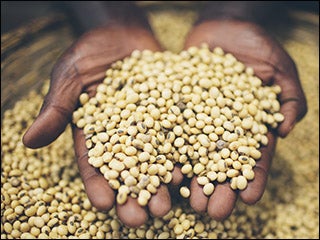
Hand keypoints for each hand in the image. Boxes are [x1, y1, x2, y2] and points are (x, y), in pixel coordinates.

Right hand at [22, 24, 174, 226]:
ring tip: (167, 204)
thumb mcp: (68, 77)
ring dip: (160, 184)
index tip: (104, 204)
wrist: (121, 33)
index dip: (98, 185)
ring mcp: (149, 125)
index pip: (95, 164)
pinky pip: (177, 135)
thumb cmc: (89, 53)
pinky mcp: (170, 113)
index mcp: (96, 132)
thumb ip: (56, 108)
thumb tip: (28, 140)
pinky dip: (181, 153)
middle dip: (134, 195)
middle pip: (128, 170)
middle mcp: (124, 134)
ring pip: (155, 159)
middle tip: (141, 219)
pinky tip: (187, 172)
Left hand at [183, 19, 306, 219]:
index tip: (248, 199)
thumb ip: (288, 98)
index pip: (253, 157)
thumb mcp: (280, 68)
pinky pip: (171, 131)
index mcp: (249, 125)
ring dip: (191, 178)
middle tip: (213, 212)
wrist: (223, 27)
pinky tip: (165, 170)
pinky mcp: (177, 109)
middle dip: (218, 188)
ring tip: (188, 201)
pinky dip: (167, 149)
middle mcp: (222, 128)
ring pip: (193, 154)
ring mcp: (197, 120)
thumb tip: (284, 130)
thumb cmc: (256, 46)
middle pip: (220, 163)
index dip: (252, 178)